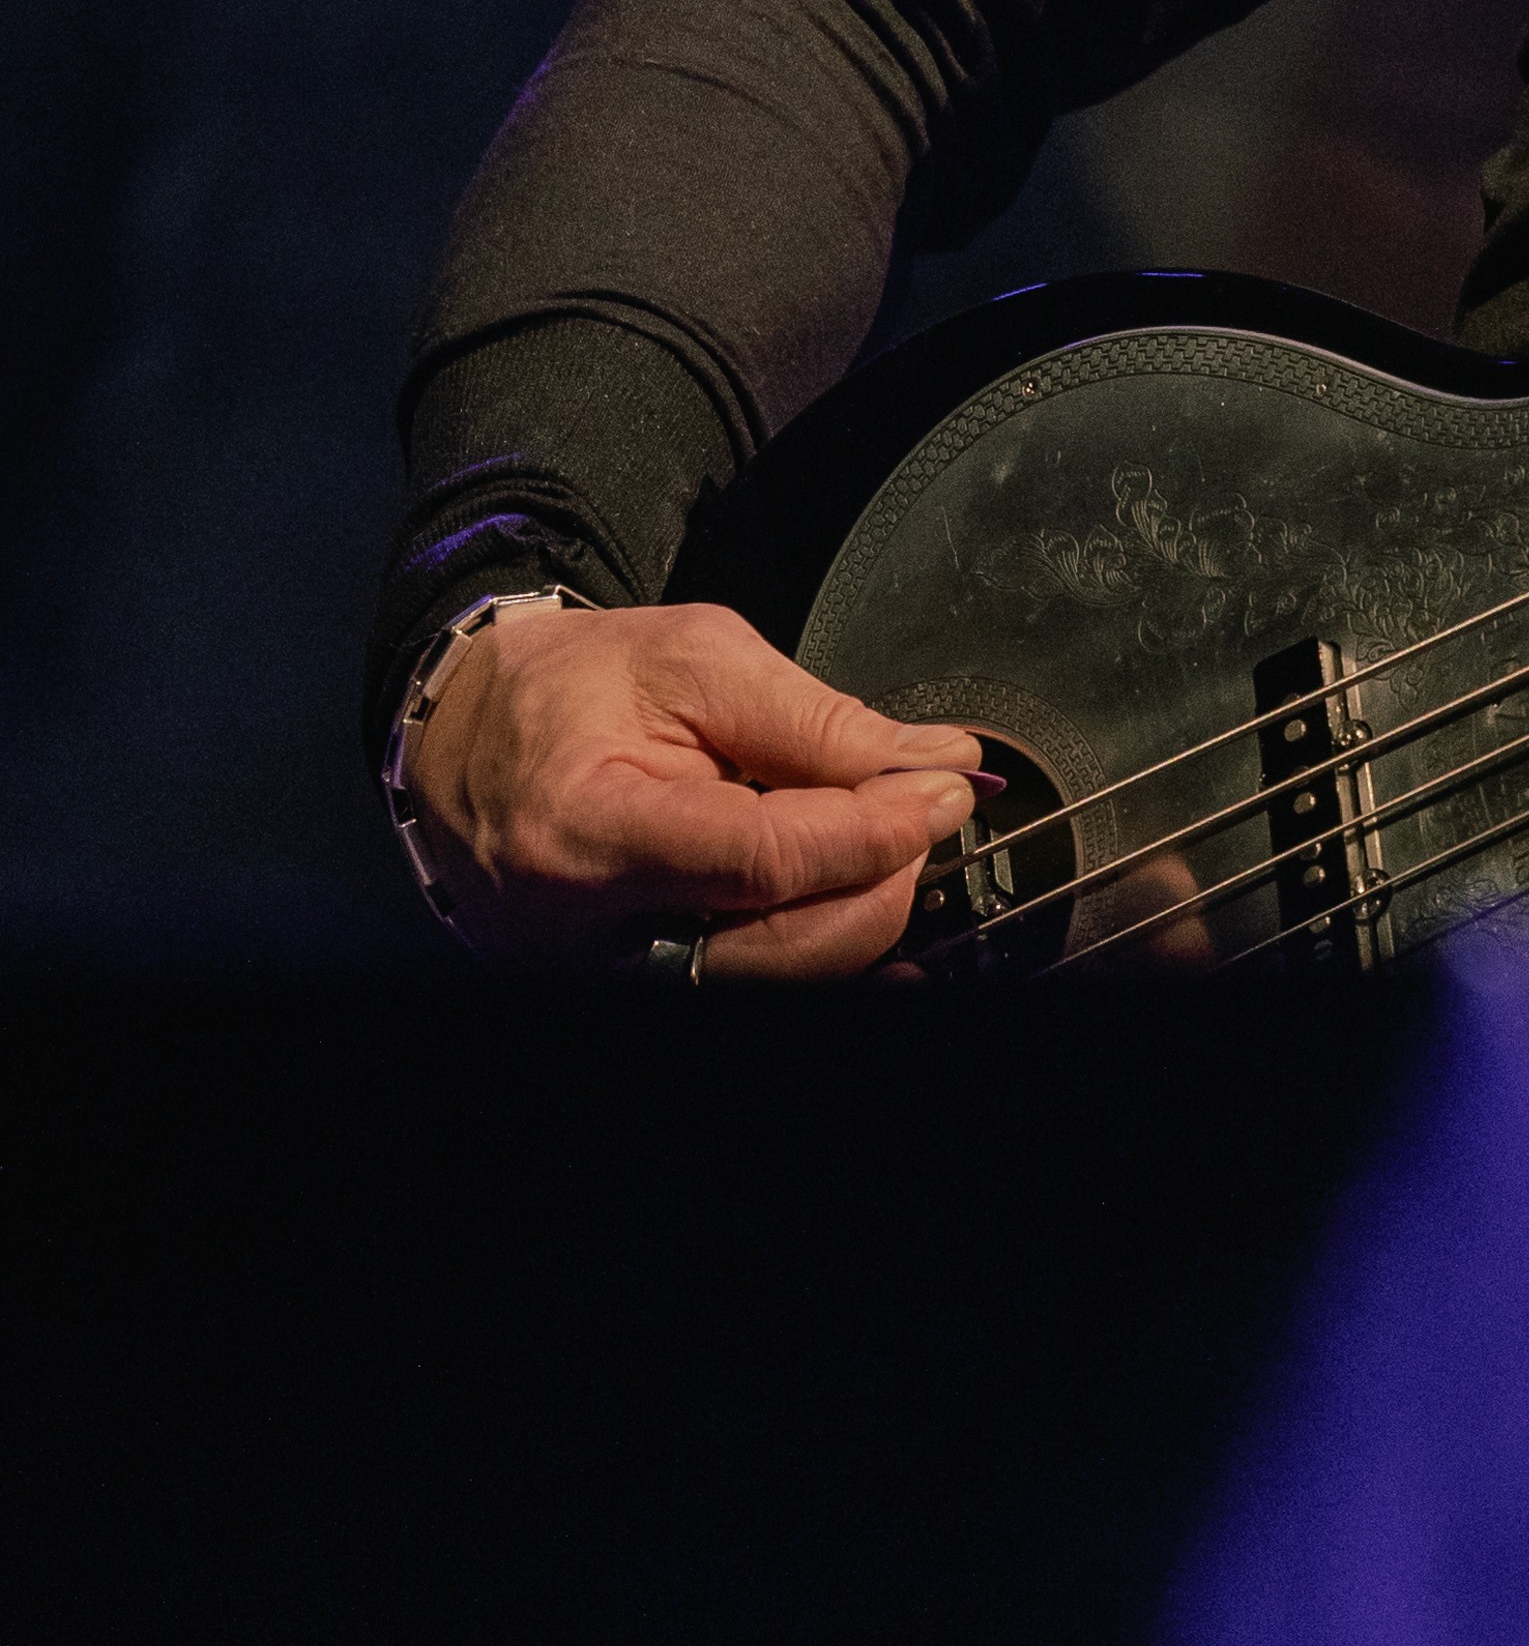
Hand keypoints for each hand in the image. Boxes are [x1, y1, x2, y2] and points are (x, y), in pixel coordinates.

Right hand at [405, 597, 985, 985]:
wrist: (467, 733)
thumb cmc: (570, 688)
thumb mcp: (695, 660)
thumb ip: (819, 719)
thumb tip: (934, 763)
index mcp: (591, 831)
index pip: (768, 861)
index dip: (875, 831)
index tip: (944, 791)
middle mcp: (589, 932)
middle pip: (787, 946)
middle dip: (880, 878)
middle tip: (915, 811)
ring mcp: (601, 974)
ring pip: (780, 977)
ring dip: (855, 912)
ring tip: (872, 838)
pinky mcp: (619, 985)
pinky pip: (746, 982)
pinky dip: (813, 942)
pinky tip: (852, 901)